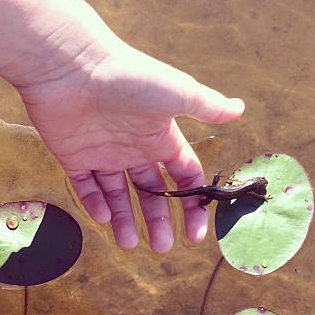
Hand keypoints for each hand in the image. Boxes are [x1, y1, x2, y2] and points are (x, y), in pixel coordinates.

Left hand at [17, 42, 243, 252]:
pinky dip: (94, 204)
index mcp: (160, 137)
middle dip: (158, 220)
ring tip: (129, 245)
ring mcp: (103, 153)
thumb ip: (207, 106)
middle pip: (150, 193)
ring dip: (124, 221)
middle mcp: (134, 148)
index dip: (192, 203)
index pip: (182, 176)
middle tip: (162, 248)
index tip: (196, 232)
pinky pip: (85, 186)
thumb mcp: (177, 93)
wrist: (73, 67)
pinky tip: (104, 219)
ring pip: (117, 195)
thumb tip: (240, 109)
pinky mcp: (73, 155)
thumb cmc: (129, 79)